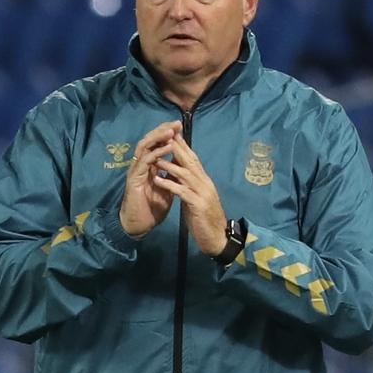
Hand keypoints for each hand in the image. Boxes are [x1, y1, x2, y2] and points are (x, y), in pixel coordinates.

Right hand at [120, 121, 182, 237]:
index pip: (156, 144)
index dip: (166, 134)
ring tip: (172, 130)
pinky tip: (167, 148)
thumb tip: (182, 165)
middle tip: (176, 122)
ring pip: (144, 147)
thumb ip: (171, 175)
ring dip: (158, 138)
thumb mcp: (166, 188)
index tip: (180, 126)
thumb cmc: (151, 208)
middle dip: (162, 130)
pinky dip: (157, 153)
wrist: (140, 225)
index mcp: (148, 166)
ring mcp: (136, 170)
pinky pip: (145, 161)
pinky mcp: (134, 179)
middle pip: (149, 141)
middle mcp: (140, 165)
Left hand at [151, 134, 228, 255]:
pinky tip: (157, 180)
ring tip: (155, 157)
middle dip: (177, 148)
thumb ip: (188, 185)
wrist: (217, 238)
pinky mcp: (198, 205)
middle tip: (164, 136)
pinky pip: (181, 191)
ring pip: (185, 174)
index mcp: (204, 181)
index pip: (193, 159)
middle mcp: (205, 183)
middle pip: (190, 162)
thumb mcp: (195, 198)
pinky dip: (169, 184)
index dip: (183, 146)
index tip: (171, 134)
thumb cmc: (204, 219)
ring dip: (169, 165)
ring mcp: (203, 193)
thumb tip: (177, 173)